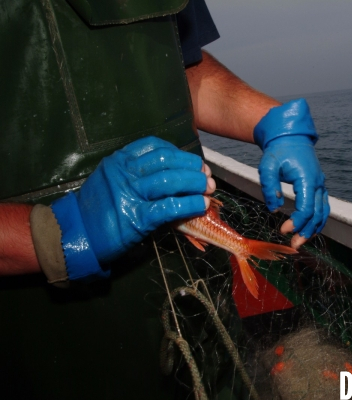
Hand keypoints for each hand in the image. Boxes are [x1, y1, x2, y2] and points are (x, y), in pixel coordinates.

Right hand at [51, 136, 213, 280]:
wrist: (76, 235)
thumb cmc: (98, 209)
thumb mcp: (112, 180)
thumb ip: (137, 174)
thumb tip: (173, 174)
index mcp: (119, 160)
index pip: (155, 146)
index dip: (178, 153)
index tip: (192, 161)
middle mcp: (125, 173)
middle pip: (166, 161)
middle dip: (191, 166)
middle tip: (206, 175)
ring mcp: (130, 194)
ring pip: (170, 180)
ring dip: (194, 183)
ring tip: (208, 188)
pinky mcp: (137, 218)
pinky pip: (169, 206)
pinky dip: (189, 204)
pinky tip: (201, 204)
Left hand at [254, 99, 329, 247]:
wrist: (290, 137)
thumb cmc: (278, 151)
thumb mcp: (268, 166)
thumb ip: (269, 186)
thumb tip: (274, 208)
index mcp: (307, 178)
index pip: (306, 207)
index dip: (296, 221)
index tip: (283, 230)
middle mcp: (318, 183)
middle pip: (318, 214)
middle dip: (306, 231)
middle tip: (293, 243)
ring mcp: (321, 185)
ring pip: (323, 212)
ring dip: (313, 228)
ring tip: (300, 241)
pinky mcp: (319, 187)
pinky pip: (323, 207)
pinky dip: (317, 221)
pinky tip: (307, 230)